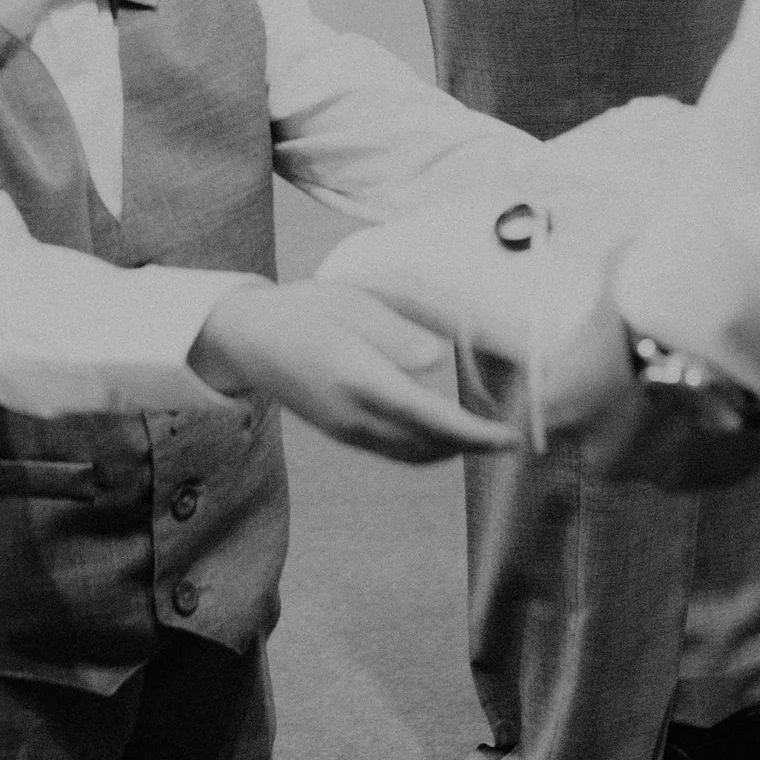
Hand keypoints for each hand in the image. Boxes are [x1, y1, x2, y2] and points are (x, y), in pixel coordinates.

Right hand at [189, 279, 518, 465]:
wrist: (247, 339)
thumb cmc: (303, 310)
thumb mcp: (351, 304)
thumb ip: (395, 333)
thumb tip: (435, 357)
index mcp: (358, 378)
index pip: (427, 416)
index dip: (473, 433)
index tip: (511, 437)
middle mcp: (354, 415)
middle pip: (427, 446)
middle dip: (473, 446)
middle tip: (512, 434)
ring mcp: (347, 430)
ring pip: (413, 455)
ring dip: (454, 450)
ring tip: (488, 435)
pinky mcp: (344, 434)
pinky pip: (396, 451)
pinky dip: (429, 448)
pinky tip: (448, 432)